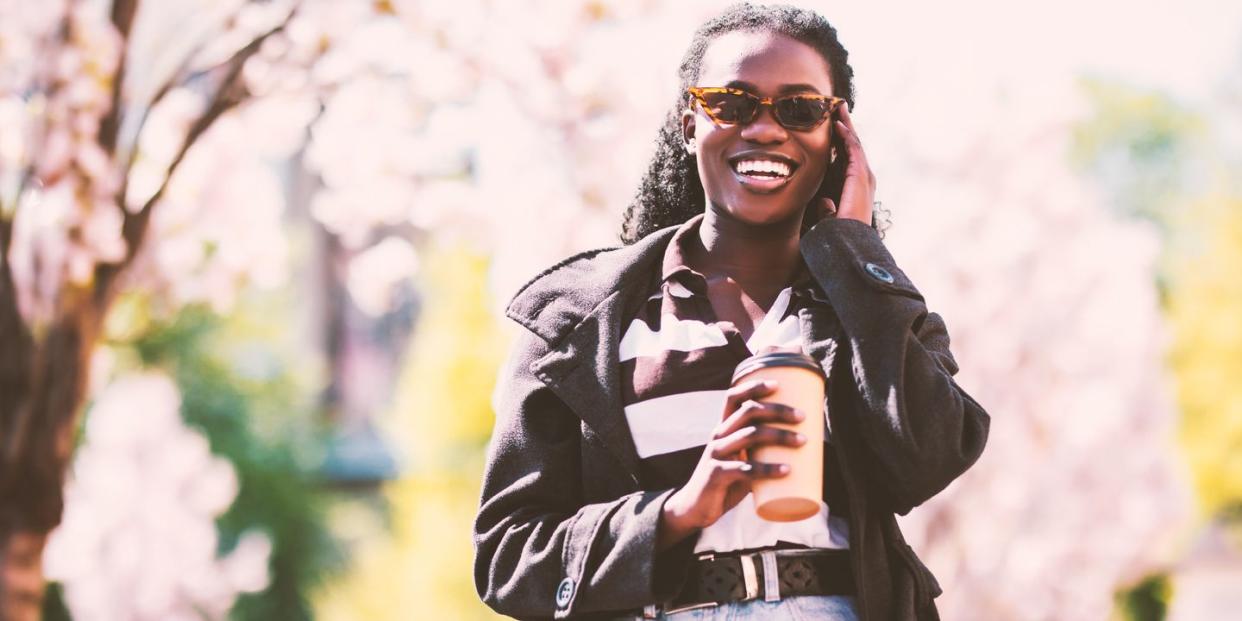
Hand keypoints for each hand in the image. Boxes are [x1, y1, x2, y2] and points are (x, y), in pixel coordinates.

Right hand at [657, 380, 806, 549]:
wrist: (696, 508)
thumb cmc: (726, 482)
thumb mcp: (741, 461)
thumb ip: (761, 453)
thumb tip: (800, 450)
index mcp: (723, 428)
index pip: (734, 397)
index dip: (754, 387)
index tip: (778, 384)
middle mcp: (718, 436)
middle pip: (748, 412)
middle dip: (777, 410)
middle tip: (802, 417)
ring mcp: (716, 454)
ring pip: (749, 435)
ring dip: (779, 436)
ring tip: (802, 441)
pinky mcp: (716, 475)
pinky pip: (745, 469)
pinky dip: (768, 469)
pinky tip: (786, 470)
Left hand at [818, 102, 874, 225]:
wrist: (848, 239)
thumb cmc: (840, 233)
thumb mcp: (830, 217)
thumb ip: (828, 209)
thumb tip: (824, 203)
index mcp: (856, 185)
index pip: (848, 156)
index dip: (841, 140)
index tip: (832, 126)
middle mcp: (863, 177)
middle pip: (853, 145)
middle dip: (845, 126)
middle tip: (838, 109)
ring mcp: (863, 174)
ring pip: (854, 143)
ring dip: (846, 125)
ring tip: (839, 109)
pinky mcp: (859, 174)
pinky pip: (853, 150)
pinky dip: (846, 136)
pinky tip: (838, 125)